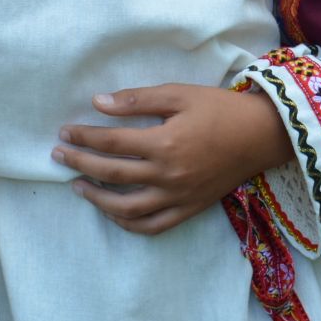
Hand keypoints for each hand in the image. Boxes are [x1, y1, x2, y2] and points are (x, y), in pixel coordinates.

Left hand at [55, 84, 292, 235]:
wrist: (262, 136)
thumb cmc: (220, 109)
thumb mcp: (180, 94)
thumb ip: (138, 100)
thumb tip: (98, 103)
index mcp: (164, 143)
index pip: (111, 142)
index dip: (83, 137)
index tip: (65, 131)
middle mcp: (168, 175)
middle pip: (111, 174)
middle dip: (79, 164)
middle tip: (58, 155)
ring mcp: (178, 197)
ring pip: (127, 208)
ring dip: (97, 198)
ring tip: (77, 186)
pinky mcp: (189, 209)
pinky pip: (152, 226)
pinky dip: (128, 223)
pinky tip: (112, 212)